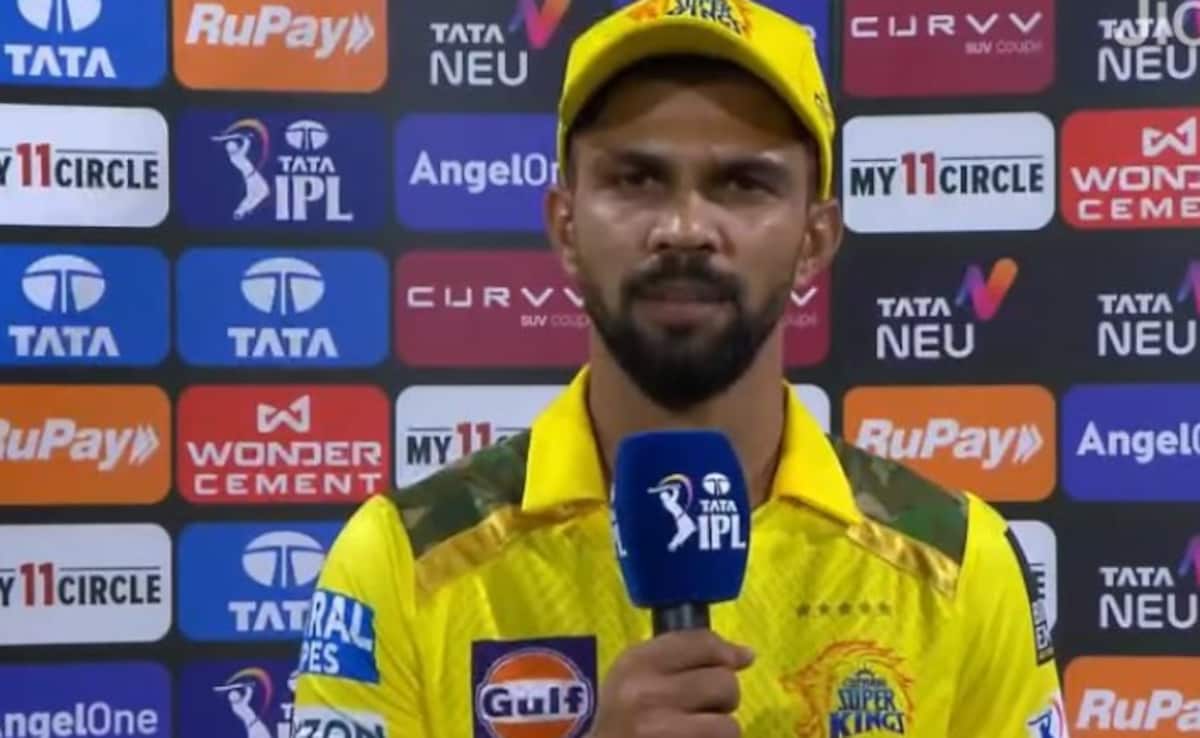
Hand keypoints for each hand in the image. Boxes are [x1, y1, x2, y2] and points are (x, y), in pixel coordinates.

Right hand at [587, 629, 754, 737]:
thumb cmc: (621, 718)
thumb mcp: (635, 676)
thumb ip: (680, 658)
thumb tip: (745, 655)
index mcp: (637, 662)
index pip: (700, 642)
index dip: (725, 652)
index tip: (736, 662)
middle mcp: (647, 693)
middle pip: (723, 682)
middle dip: (724, 697)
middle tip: (705, 709)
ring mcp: (660, 731)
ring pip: (728, 725)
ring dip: (721, 731)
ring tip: (699, 731)